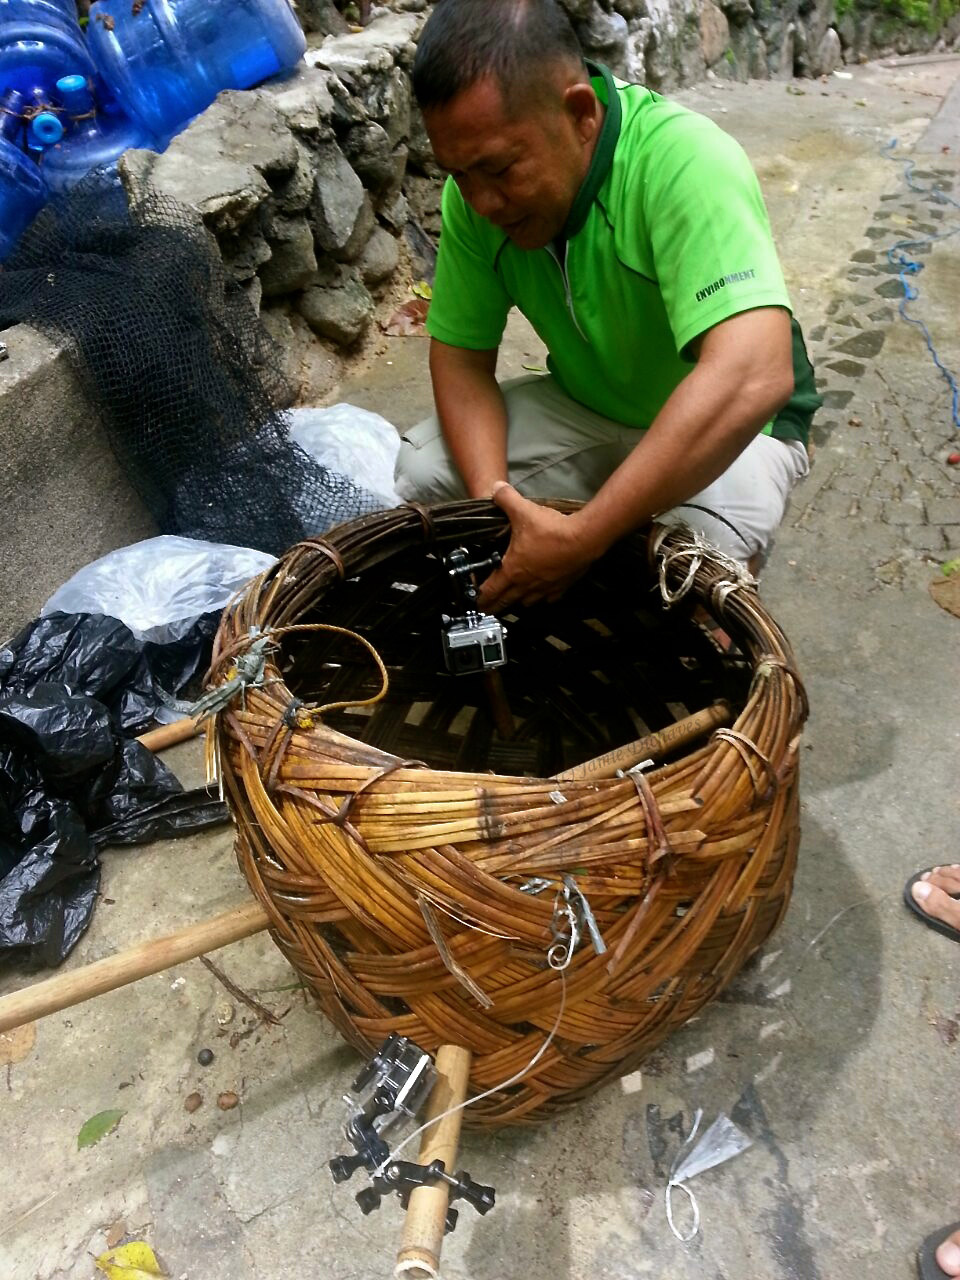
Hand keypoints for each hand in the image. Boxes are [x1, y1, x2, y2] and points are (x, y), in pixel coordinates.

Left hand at [476, 483, 598, 610]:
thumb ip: (505, 498)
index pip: (489, 591)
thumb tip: (495, 487)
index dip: (479, 597)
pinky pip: (548, 598)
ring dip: (517, 601)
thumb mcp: (523, 510)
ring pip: (526, 602)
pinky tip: (542, 592)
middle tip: (487, 608)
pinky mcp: (561, 587)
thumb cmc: (552, 530)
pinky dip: (542, 597)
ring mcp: (545, 588)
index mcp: (512, 570)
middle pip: (506, 601)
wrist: (584, 539)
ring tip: (513, 598)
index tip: (474, 602)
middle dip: (494, 605)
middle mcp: (527, 584)